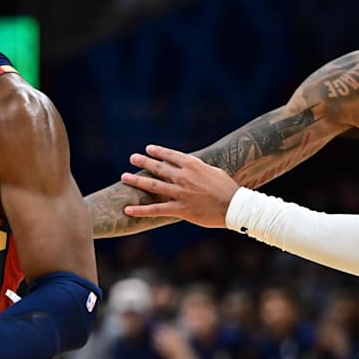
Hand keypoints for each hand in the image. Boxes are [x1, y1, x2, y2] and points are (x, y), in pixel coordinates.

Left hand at [120, 144, 239, 228]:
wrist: (234, 206)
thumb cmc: (227, 188)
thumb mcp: (213, 171)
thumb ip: (198, 169)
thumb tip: (190, 167)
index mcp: (193, 165)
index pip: (171, 156)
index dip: (158, 152)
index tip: (148, 149)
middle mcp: (183, 177)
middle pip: (158, 168)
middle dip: (143, 162)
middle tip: (132, 158)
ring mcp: (180, 193)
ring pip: (152, 186)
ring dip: (136, 181)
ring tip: (124, 177)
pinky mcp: (180, 209)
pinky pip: (156, 209)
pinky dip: (140, 210)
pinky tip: (127, 209)